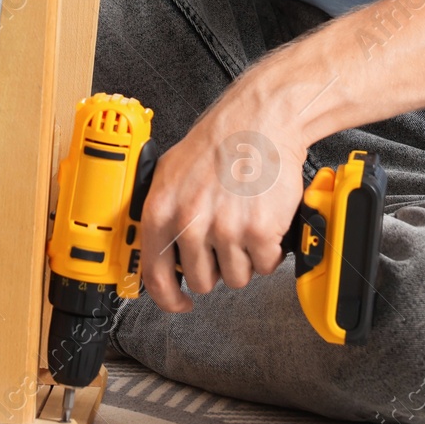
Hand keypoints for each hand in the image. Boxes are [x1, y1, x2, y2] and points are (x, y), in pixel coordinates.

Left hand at [138, 58, 315, 311]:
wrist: (260, 121)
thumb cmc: (219, 142)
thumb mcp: (171, 173)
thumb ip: (162, 213)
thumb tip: (158, 250)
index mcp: (162, 211)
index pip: (155, 276)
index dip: (168, 298)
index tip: (179, 303)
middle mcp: (190, 223)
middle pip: (200, 281)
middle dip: (215, 268)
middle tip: (225, 241)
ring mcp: (226, 230)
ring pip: (235, 278)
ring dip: (243, 260)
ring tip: (245, 225)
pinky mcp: (260, 232)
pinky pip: (264, 266)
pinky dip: (269, 252)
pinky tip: (264, 225)